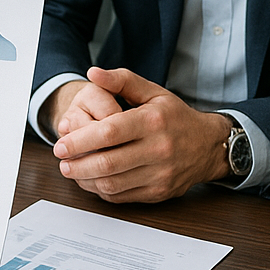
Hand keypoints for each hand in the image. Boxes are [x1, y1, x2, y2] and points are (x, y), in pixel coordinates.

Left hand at [52, 67, 231, 202]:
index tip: (60, 144)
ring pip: (113, 184)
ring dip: (86, 180)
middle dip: (78, 164)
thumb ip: (121, 80)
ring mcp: (160, 174)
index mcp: (152, 121)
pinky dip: (102, 190)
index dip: (80, 140)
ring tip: (71, 170)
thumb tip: (93, 73)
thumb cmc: (175, 117)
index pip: (110, 133)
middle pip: (108, 162)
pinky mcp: (159, 192)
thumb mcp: (152, 91)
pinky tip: (91, 180)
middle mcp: (158, 149)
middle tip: (61, 161)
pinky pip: (123, 196)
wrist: (208, 146)